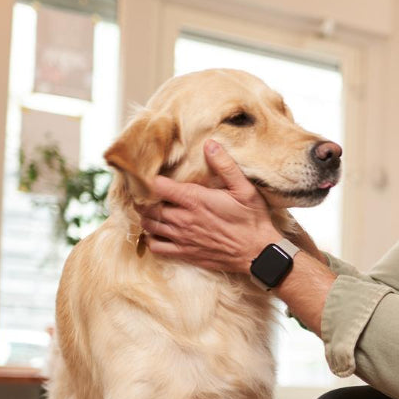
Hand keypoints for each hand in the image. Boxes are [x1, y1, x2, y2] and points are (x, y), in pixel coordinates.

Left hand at [141, 141, 280, 273]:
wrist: (256, 253)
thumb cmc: (252, 220)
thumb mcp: (245, 189)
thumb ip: (226, 166)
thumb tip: (210, 144)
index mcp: (195, 200)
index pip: (158, 187)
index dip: (148, 179)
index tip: (147, 174)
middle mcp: (183, 219)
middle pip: (148, 207)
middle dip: (142, 198)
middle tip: (143, 191)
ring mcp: (182, 238)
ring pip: (149, 226)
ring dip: (145, 217)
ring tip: (148, 209)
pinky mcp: (185, 253)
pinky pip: (157, 247)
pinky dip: (151, 239)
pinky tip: (157, 232)